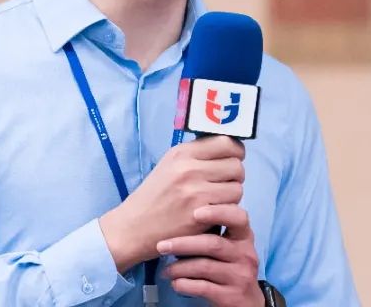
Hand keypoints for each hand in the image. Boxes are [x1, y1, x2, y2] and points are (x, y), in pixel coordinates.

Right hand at [99, 136, 244, 271]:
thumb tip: (229, 148)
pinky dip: (226, 212)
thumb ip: (196, 156)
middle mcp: (189, 168)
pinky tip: (212, 213)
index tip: (232, 160)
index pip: (226, 142)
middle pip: (236, 165)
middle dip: (234, 176)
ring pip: (237, 188)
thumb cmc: (154, 196)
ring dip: (231, 196)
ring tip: (215, 200)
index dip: (236, 152)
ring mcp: (195, 191)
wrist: (133, 227)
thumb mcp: (169, 165)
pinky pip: (231, 208)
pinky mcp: (200, 214)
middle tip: (222, 185)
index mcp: (182, 153)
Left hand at [157, 204, 263, 306]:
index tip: (194, 213)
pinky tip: (175, 283)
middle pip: (213, 244)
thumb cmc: (229, 266)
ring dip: (179, 268)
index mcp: (244, 236)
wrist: (246, 301)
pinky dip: (184, 284)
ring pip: (204, 267)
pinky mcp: (231, 296)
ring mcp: (240, 276)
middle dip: (183, 243)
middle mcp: (245, 254)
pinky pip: (203, 288)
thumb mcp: (229, 245)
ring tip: (164, 270)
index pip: (238, 217)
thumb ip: (214, 228)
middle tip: (161, 245)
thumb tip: (179, 210)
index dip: (217, 213)